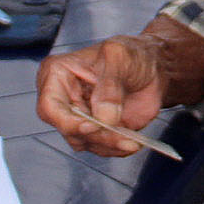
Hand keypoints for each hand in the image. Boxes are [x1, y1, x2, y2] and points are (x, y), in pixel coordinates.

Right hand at [38, 36, 167, 155]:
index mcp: (57, 73)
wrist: (153, 69)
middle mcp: (64, 98)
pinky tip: (131, 141)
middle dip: (96, 136)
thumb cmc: (132, 55)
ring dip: (108, 144)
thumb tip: (104, 117)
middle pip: (67, 129)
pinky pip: (99, 147)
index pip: (49, 106)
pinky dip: (115, 148)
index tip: (92, 126)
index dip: (67, 122)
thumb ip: (110, 85)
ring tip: (131, 140)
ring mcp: (79, 116)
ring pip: (84, 141)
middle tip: (121, 136)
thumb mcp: (121, 57)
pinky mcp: (95, 131)